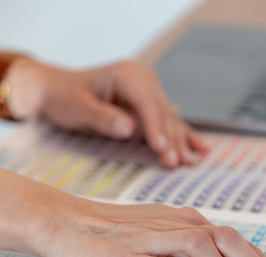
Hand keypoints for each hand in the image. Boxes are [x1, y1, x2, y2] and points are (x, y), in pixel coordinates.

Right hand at [0, 169, 265, 256]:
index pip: (239, 242)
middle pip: (229, 237)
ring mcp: (152, 239)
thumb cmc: (122, 232)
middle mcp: (177, 226)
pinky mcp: (127, 255)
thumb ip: (197, 250)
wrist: (70, 223)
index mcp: (189, 222)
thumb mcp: (166, 236)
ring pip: (200, 244)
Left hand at [6, 58, 207, 167]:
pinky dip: (182, 136)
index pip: (148, 102)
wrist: (57, 90)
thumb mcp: (76, 107)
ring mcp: (150, 92)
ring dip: (180, 141)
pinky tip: (199, 148)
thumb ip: (102, 117)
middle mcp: (144, 80)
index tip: (160, 149)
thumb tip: (129, 128)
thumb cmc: (64, 97)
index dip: (155, 126)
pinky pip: (169, 122)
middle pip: (163, 112)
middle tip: (174, 163)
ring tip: (190, 161)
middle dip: (170, 139)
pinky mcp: (150, 105)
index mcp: (127, 74)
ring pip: (170, 119)